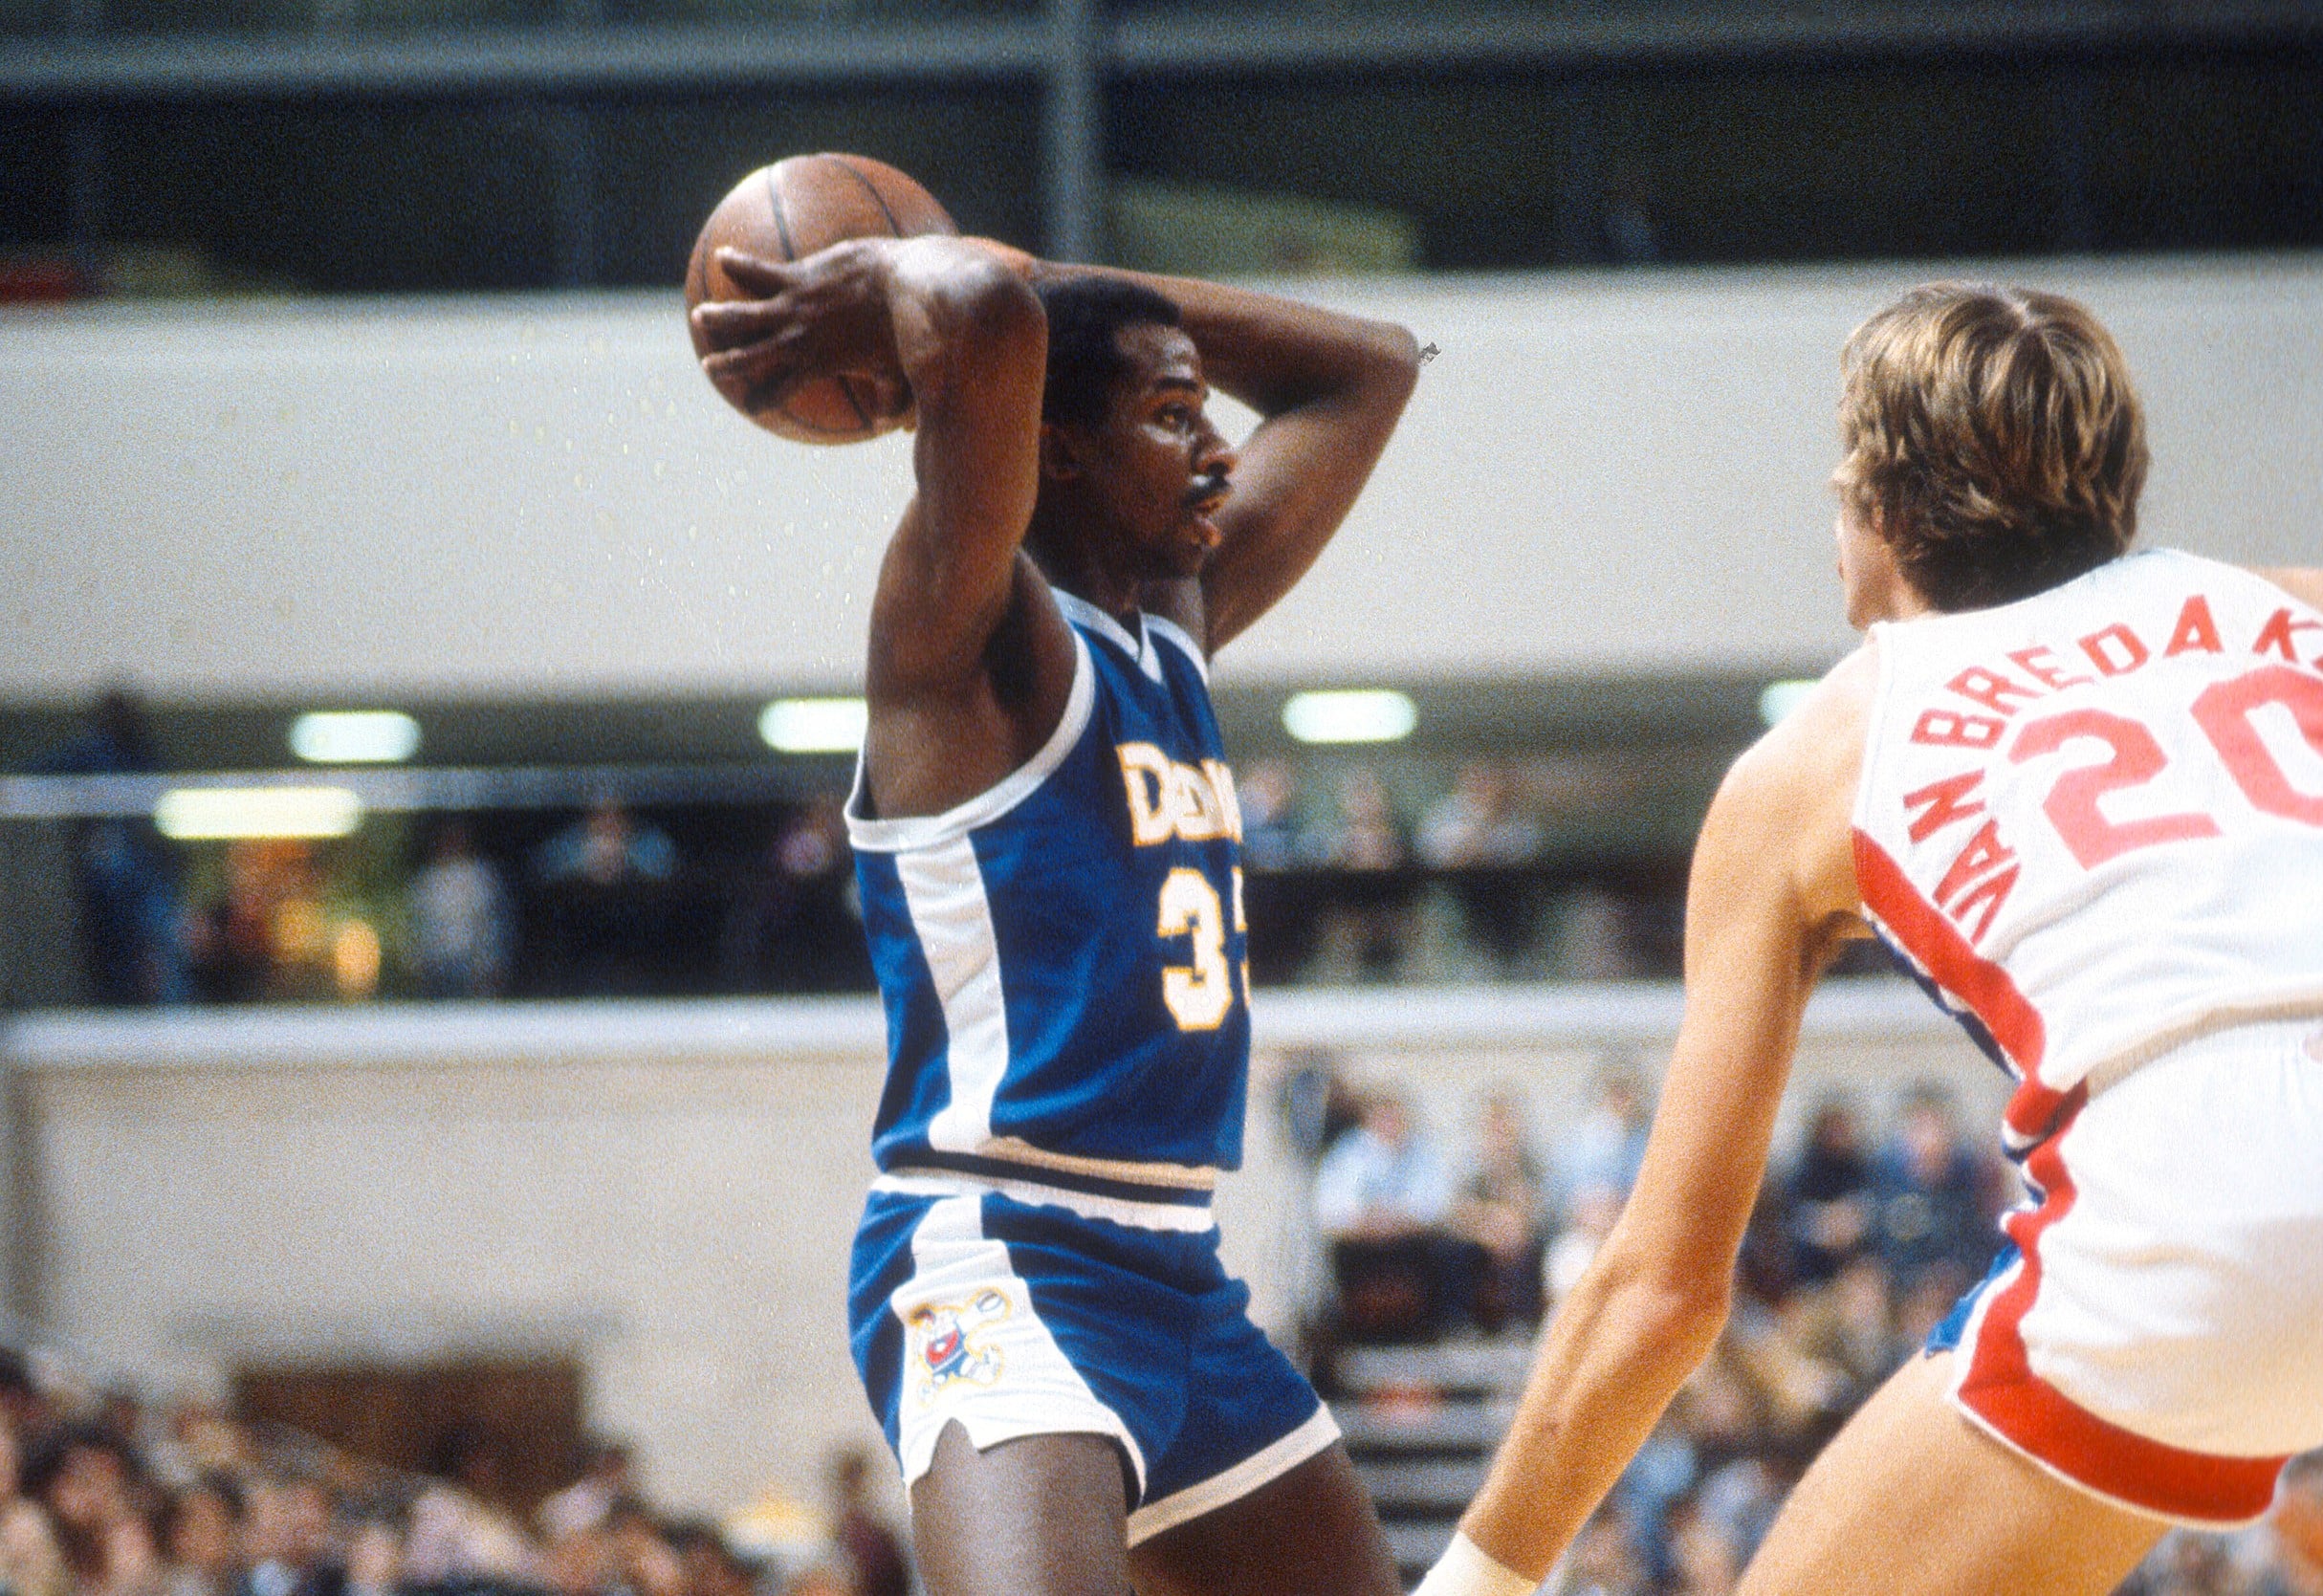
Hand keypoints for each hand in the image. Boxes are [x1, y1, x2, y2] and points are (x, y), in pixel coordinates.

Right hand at [689, 239, 909, 416]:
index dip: (762, 401)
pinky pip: (759, 269)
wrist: (903, 284)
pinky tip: (723, 256)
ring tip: (700, 317)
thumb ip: (890, 402)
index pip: (779, 392)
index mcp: (815, 365)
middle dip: (727, 364)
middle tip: (710, 368)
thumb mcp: (899, 375)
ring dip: (719, 317)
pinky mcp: (797, 275)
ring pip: (743, 314)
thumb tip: (889, 427)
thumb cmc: (906, 332)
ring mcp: (793, 306)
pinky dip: (738, 264)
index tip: (751, 407)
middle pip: (749, 357)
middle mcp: (795, 339)